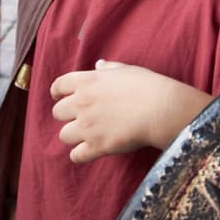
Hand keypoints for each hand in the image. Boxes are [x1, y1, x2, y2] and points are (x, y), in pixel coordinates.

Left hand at [50, 61, 209, 162]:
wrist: (161, 109)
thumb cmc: (147, 86)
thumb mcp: (126, 70)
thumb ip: (108, 68)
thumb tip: (99, 64)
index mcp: (87, 82)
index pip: (58, 86)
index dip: (57, 92)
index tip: (60, 97)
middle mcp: (81, 104)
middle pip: (57, 113)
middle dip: (67, 116)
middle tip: (80, 118)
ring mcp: (87, 126)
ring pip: (64, 135)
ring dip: (74, 136)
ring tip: (87, 136)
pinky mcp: (97, 146)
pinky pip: (76, 155)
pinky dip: (80, 155)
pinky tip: (89, 151)